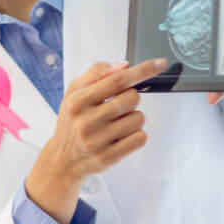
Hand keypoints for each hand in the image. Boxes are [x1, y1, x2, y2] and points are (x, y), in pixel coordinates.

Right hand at [26, 58, 167, 223]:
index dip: (142, 70)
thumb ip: (97, 73)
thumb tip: (124, 66)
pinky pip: (140, 138)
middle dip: (131, 98)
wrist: (63, 159)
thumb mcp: (74, 92)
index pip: (117, 80)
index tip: (160, 64)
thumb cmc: (72, 121)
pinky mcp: (108, 158)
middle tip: (116, 106)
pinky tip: (121, 136)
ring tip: (116, 123)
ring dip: (133, 118)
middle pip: (132, 98)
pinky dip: (136, 135)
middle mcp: (86, 121)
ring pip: (139, 119)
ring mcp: (97, 141)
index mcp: (78, 101)